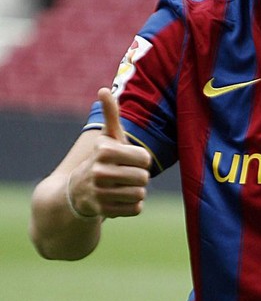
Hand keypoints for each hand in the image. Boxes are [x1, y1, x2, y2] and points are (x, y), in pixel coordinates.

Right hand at [67, 88, 151, 218]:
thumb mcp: (108, 137)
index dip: (142, 159)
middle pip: (143, 177)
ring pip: (140, 194)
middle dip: (140, 176)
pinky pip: (136, 209)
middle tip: (126, 175)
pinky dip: (132, 206)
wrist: (77, 191)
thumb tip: (104, 89)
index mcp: (104, 151)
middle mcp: (98, 172)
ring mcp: (99, 193)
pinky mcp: (103, 211)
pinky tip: (119, 200)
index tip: (130, 159)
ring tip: (122, 187)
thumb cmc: (102, 159)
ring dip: (136, 191)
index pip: (144, 158)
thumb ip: (111, 114)